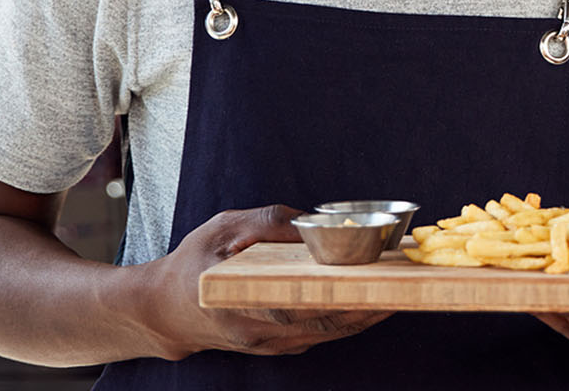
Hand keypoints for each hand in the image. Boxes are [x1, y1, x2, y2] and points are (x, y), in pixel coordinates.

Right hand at [139, 205, 391, 358]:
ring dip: (364, 316)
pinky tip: (371, 302)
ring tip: (398, 293)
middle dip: (367, 307)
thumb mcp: (223, 229)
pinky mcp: (276, 347)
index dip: (342, 296)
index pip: (301, 304)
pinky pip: (320, 334)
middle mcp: (258, 332)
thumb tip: (311, 221)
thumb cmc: (193, 264)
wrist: (165, 311)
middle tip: (403, 287)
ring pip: (327, 333)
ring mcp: (269, 345)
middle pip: (325, 324)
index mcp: (241, 302)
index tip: (375, 281)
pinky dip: (347, 319)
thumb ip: (267, 222)